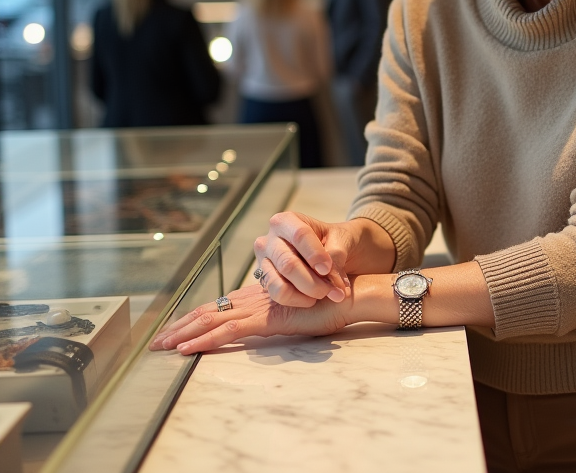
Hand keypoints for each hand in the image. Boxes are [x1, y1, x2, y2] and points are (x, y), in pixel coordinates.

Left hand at [149, 284, 350, 355]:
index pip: (217, 306)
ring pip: (210, 319)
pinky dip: (204, 340)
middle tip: (157, 342)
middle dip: (179, 326)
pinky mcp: (266, 319)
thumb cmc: (328, 305)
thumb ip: (278, 315)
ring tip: (162, 347)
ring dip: (183, 334)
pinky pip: (228, 331)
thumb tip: (268, 322)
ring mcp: (258, 307)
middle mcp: (253, 298)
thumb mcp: (297, 311)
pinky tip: (188, 350)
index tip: (174, 330)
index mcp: (259, 296)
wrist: (347, 296)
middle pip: (207, 310)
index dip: (193, 317)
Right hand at [254, 213, 394, 307]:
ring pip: (279, 283)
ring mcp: (265, 263)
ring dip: (306, 293)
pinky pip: (278, 296)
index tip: (328, 269)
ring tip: (325, 294)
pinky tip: (313, 299)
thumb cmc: (338, 241)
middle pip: (288, 263)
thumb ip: (337, 253)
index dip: (315, 254)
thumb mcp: (343, 239)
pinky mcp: (266, 282)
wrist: (335, 254)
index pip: (299, 235)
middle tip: (334, 291)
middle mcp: (269, 240)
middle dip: (313, 281)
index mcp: (287, 221)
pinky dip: (298, 300)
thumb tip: (329, 276)